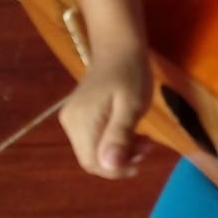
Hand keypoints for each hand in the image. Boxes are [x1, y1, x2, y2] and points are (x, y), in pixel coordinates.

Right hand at [59, 48, 152, 178]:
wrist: (119, 47)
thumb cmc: (130, 73)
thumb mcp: (132, 105)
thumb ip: (120, 135)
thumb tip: (110, 167)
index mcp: (82, 121)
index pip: (93, 163)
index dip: (117, 170)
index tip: (142, 159)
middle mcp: (70, 123)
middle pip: (92, 160)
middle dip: (120, 161)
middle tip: (147, 145)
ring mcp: (72, 119)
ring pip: (94, 152)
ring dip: (120, 153)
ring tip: (143, 138)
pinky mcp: (78, 116)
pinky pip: (94, 141)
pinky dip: (113, 143)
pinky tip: (130, 132)